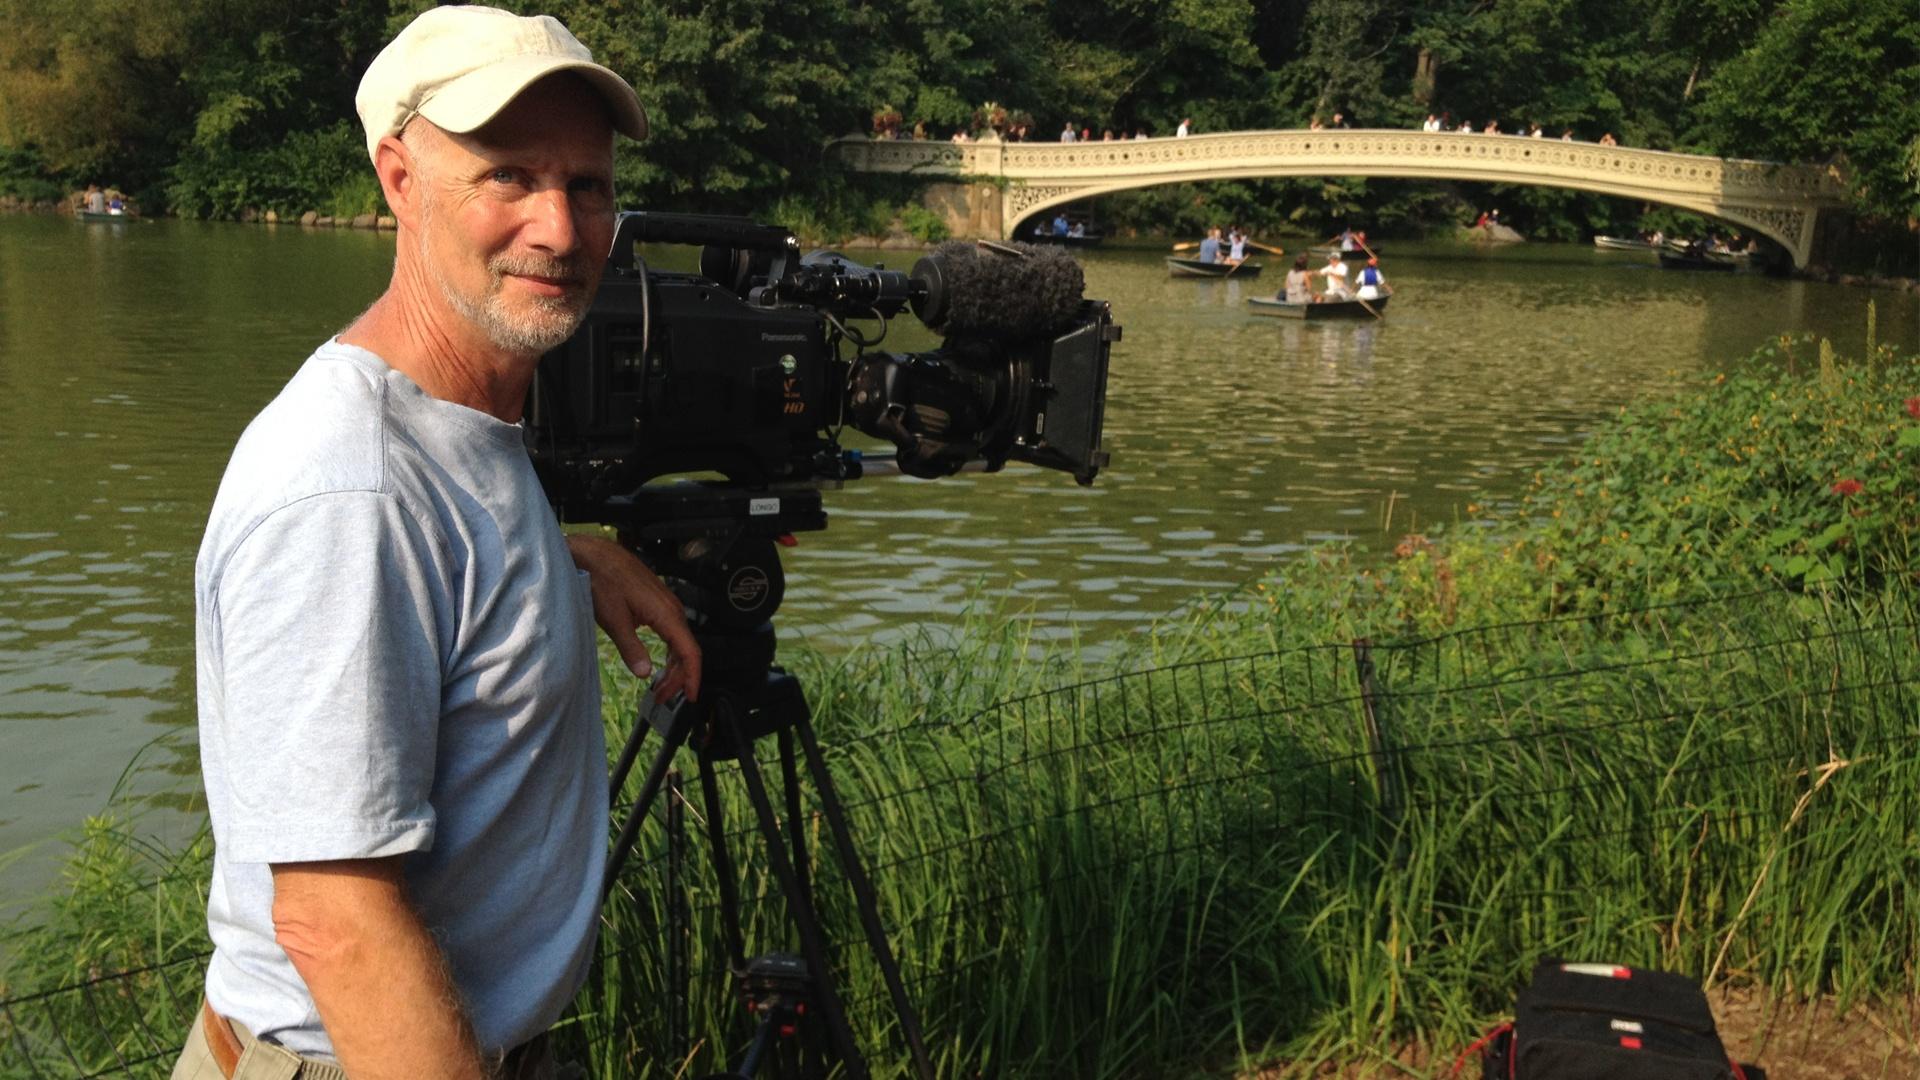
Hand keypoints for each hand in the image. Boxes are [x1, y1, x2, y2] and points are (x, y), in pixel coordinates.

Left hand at [565, 534, 701, 703]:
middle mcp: (672, 608)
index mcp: (666, 614)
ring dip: (673, 666)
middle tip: (663, 697)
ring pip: (679, 642)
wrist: (594, 555)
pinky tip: (659, 663)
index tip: (690, 696)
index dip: (693, 676)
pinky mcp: (657, 603)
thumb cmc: (602, 580)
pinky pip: (672, 632)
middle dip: (678, 677)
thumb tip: (644, 673)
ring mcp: (666, 604)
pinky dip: (669, 652)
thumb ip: (631, 647)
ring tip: (660, 686)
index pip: (690, 652)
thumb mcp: (613, 619)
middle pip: (686, 650)